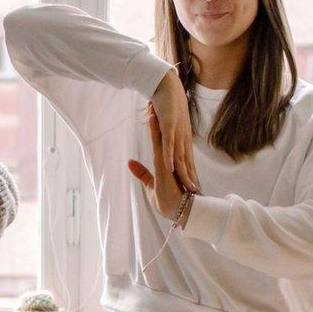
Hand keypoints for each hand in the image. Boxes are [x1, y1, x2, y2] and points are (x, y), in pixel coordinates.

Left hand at [128, 107, 190, 221]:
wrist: (182, 211)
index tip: (154, 112)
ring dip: (156, 120)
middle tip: (153, 101)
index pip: (162, 141)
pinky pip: (160, 144)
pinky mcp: (166, 165)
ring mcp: (170, 160)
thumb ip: (142, 173)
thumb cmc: (169, 201)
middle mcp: (171, 158)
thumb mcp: (152, 185)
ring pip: (161, 135)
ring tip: (151, 103)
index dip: (158, 127)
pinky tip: (152, 118)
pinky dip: (156, 130)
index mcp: (169, 162)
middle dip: (158, 118)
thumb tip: (130, 162)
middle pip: (163, 134)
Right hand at [152, 69, 199, 193]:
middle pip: (187, 164)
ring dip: (185, 173)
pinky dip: (169, 156)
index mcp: (182, 138)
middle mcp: (182, 137)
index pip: (188, 162)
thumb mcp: (167, 125)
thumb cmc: (167, 103)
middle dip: (192, 181)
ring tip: (189, 189)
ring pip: (180, 157)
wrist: (167, 83)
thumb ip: (165, 139)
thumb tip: (167, 146)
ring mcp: (176, 132)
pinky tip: (170, 168)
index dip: (192, 177)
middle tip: (198, 197)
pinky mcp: (169, 126)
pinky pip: (168, 144)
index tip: (196, 191)